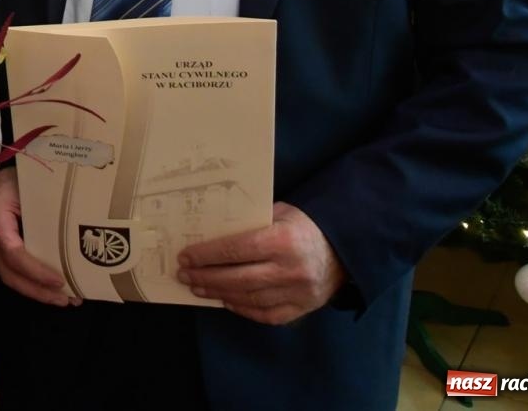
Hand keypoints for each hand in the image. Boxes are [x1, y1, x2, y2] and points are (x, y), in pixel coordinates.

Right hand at [0, 167, 76, 306]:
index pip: (12, 251)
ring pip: (11, 276)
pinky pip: (15, 270)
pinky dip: (34, 282)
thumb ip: (43, 204)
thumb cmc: (17, 175)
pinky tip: (55, 288)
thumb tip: (75, 225)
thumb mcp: (28, 184)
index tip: (59, 280)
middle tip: (66, 299)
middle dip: (37, 290)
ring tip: (65, 299)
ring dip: (37, 292)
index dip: (35, 270)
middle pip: (10, 273)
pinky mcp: (3, 247)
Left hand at [176, 202, 345, 324]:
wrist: (343, 250)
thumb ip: (250, 222)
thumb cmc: (304, 226)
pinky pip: (266, 314)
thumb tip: (211, 230)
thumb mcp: (279, 213)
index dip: (207, 255)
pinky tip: (226, 301)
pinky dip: (243, 309)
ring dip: (219, 294)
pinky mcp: (303, 309)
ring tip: (199, 288)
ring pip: (250, 298)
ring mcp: (298, 293)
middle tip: (184, 276)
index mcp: (283, 240)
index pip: (236, 250)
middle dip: (206, 277)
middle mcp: (291, 269)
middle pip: (239, 278)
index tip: (185, 258)